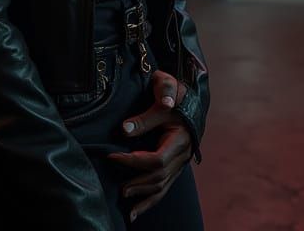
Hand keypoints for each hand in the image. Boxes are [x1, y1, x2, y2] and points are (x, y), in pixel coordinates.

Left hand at [107, 70, 192, 221]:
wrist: (190, 96)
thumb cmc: (175, 94)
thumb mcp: (162, 97)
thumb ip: (144, 116)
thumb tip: (124, 130)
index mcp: (180, 139)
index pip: (157, 160)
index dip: (134, 161)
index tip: (113, 156)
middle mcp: (183, 154)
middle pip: (160, 176)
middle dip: (138, 182)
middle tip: (119, 187)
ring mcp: (181, 161)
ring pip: (164, 185)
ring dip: (144, 195)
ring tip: (125, 198)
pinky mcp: (176, 164)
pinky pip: (165, 185)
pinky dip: (151, 199)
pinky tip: (137, 210)